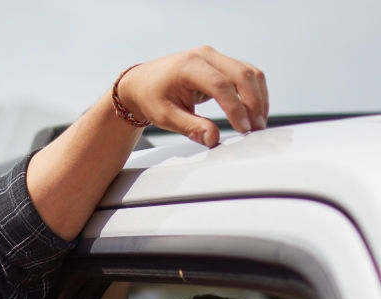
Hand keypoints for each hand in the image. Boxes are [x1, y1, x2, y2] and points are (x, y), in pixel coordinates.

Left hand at [116, 46, 267, 146]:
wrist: (142, 83)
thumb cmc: (151, 98)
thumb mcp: (166, 117)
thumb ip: (191, 128)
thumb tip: (213, 139)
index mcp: (189, 66)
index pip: (221, 85)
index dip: (236, 108)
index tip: (243, 129)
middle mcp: (205, 55)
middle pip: (241, 74)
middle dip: (253, 103)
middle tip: (257, 129)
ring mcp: (214, 57)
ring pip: (248, 72)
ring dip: (258, 97)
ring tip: (259, 123)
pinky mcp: (220, 63)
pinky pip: (244, 74)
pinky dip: (253, 92)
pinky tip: (255, 112)